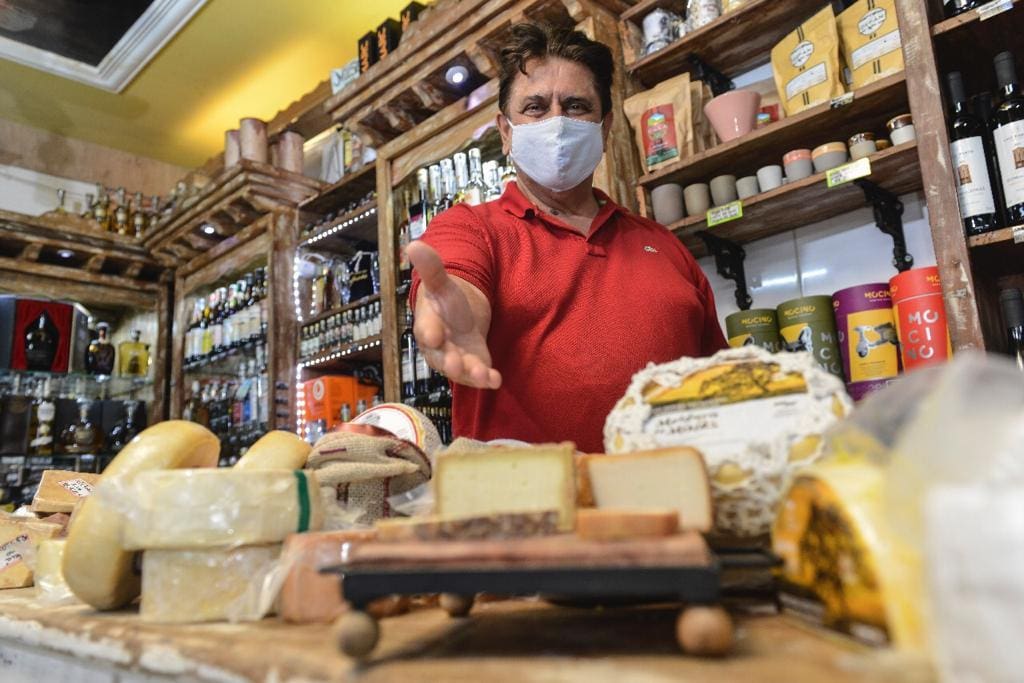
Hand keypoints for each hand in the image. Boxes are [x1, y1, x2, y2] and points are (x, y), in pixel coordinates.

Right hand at [407, 241, 501, 389]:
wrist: (461, 315)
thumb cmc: (445, 300)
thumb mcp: (441, 282)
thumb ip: (430, 267)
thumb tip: (414, 244)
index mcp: (428, 325)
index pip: (426, 330)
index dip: (430, 333)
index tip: (434, 335)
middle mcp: (440, 347)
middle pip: (441, 357)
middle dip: (448, 361)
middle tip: (454, 363)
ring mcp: (457, 358)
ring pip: (461, 370)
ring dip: (471, 373)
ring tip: (482, 375)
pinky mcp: (474, 365)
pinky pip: (478, 375)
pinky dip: (487, 379)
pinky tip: (496, 380)